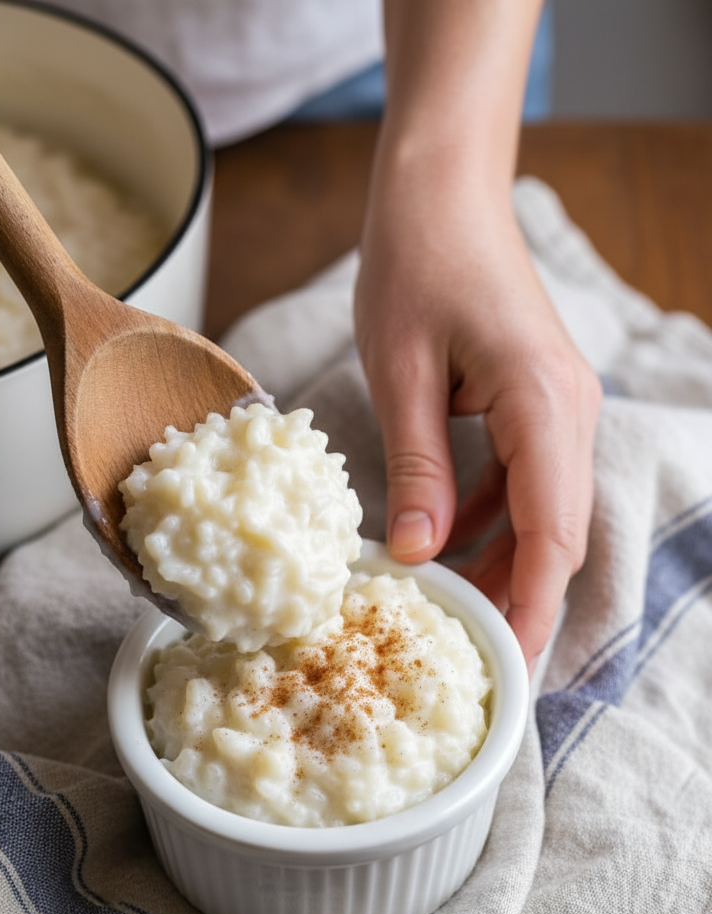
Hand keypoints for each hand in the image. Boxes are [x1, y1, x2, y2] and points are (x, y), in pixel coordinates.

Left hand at [355, 180, 601, 669]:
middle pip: (557, 532)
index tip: (516, 665)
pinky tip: (443, 545)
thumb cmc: (417, 261)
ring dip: (504, 563)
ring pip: (542, 512)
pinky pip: (521, 482)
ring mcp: (558, 408)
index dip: (536, 606)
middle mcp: (569, 412)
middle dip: (522, 598)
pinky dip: (488, 521)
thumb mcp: (402, 372)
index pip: (553, 532)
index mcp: (545, 405)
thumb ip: (417, 468)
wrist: (442, 190)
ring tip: (456, 613)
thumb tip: (418, 557)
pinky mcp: (535, 404)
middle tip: (477, 658)